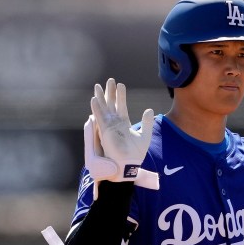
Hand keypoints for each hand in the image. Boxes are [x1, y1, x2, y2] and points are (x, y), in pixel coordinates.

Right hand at [84, 78, 158, 198]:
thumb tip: (149, 110)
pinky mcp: (105, 131)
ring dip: (101, 97)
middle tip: (110, 80)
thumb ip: (146, 123)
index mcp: (123, 124)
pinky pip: (100, 117)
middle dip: (110, 93)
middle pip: (111, 105)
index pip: (121, 106)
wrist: (129, 164)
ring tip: (99, 85)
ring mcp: (109, 127)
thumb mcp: (144, 135)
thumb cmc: (136, 154)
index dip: (120, 96)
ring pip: (104, 108)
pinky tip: (94, 99)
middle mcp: (115, 124)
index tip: (120, 85)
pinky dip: (97, 108)